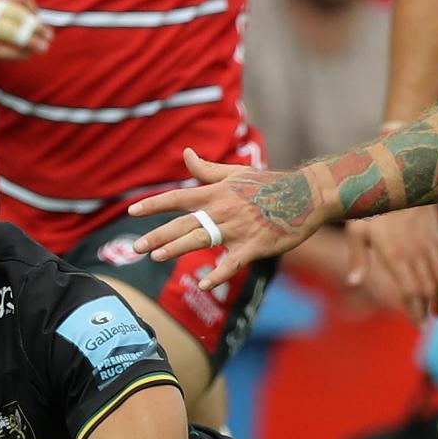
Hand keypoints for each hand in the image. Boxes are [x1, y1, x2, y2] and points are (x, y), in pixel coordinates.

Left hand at [127, 148, 332, 292]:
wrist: (305, 196)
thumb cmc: (269, 185)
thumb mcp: (236, 172)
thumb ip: (207, 169)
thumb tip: (185, 154)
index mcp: (216, 192)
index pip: (178, 197)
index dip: (154, 204)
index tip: (132, 211)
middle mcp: (223, 210)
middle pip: (184, 223)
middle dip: (158, 235)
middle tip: (136, 247)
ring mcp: (238, 229)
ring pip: (201, 240)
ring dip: (177, 249)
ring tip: (156, 257)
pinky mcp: (255, 246)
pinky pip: (233, 263)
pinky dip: (219, 274)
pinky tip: (204, 285)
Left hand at [343, 208, 437, 321]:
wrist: (399, 178)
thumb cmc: (372, 205)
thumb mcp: (357, 229)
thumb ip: (357, 257)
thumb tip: (353, 282)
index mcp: (395, 254)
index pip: (410, 292)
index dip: (415, 312)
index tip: (418, 326)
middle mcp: (415, 252)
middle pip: (427, 289)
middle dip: (428, 310)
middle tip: (425, 325)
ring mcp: (429, 243)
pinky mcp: (437, 234)